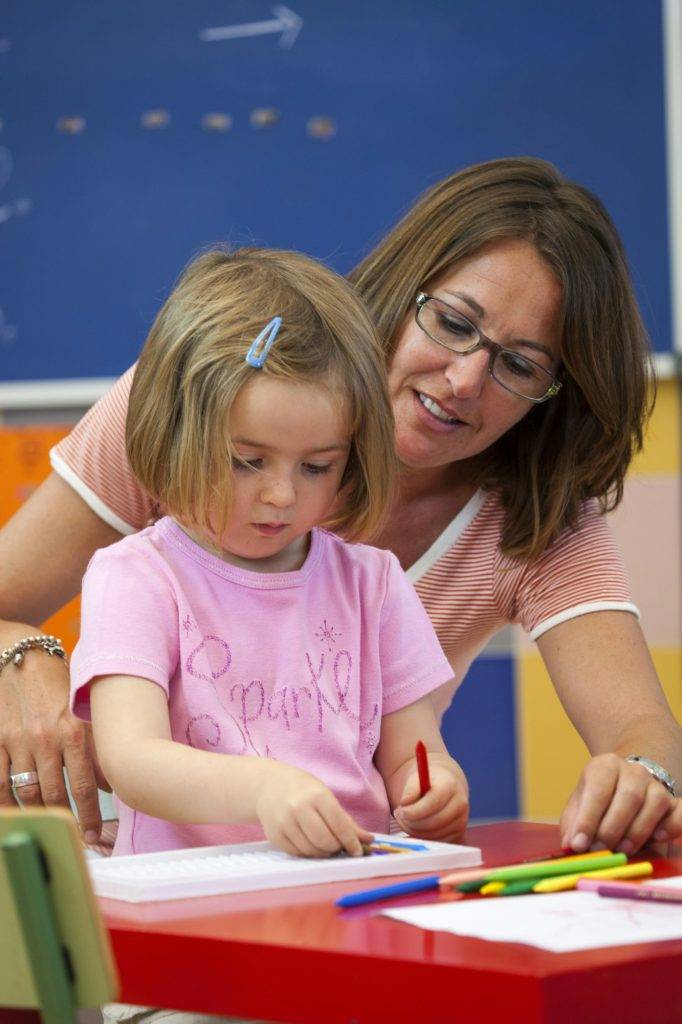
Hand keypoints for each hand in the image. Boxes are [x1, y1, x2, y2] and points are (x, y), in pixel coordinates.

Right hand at [0, 651, 108, 841]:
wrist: (20, 656)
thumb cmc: (56, 681)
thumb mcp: (82, 708)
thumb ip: (94, 745)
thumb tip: (109, 783)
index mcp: (72, 730)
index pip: (83, 786)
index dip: (89, 817)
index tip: (95, 838)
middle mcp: (45, 739)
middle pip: (55, 795)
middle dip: (66, 822)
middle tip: (75, 841)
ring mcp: (17, 741)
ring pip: (26, 793)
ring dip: (38, 815)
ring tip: (50, 828)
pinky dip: (6, 802)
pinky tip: (16, 812)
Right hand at [255, 762, 371, 857]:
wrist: (267, 785)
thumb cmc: (302, 790)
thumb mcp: (325, 796)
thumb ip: (346, 820)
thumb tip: (368, 840)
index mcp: (316, 795)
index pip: (339, 824)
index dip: (351, 841)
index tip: (358, 851)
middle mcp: (299, 808)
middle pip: (325, 841)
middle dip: (336, 848)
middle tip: (340, 847)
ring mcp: (284, 822)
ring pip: (311, 850)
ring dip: (323, 853)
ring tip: (327, 846)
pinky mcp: (275, 835)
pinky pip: (297, 853)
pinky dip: (308, 853)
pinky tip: (311, 845)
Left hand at [393, 754, 468, 842]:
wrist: (445, 788)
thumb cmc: (428, 783)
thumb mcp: (418, 779)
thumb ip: (411, 789)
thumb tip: (405, 803)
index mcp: (451, 785)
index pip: (434, 802)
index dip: (415, 810)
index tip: (401, 811)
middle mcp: (460, 803)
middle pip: (434, 821)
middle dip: (412, 822)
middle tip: (399, 814)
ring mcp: (461, 820)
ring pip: (433, 834)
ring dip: (413, 829)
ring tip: (405, 818)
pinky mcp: (458, 833)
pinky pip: (435, 841)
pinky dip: (420, 836)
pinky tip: (414, 825)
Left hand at [560, 753, 681, 853]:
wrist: (625, 786)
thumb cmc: (599, 801)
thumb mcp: (580, 806)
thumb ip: (574, 823)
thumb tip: (570, 845)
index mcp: (605, 766)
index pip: (597, 789)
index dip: (588, 819)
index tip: (579, 844)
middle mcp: (633, 770)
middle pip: (629, 796)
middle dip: (612, 828)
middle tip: (600, 850)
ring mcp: (656, 784)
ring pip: (655, 802)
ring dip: (638, 831)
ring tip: (623, 850)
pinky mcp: (673, 801)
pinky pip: (680, 811)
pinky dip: (671, 825)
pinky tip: (658, 838)